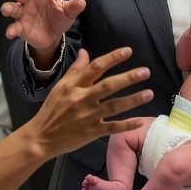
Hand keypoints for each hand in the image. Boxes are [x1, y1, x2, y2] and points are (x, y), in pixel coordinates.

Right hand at [1, 0, 85, 57]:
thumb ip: (73, 7)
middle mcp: (29, 1)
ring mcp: (23, 14)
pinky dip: (11, 30)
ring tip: (6, 9)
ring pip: (12, 8)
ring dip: (8, 8)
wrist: (53, 35)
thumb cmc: (59, 18)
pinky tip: (10, 33)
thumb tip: (82, 2)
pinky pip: (14, 27)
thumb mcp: (68, 12)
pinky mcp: (21, 28)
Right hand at [24, 46, 152, 158]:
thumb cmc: (52, 110)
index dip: (112, 58)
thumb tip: (85, 52)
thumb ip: (75, 70)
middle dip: (128, 78)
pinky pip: (112, 128)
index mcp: (73, 86)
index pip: (95, 68)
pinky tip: (140, 120)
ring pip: (114, 106)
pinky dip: (126, 125)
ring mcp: (87, 116)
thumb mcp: (60, 87)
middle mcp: (81, 99)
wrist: (41, 138)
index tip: (128, 51)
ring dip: (133, 100)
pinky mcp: (91, 132)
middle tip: (145, 72)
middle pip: (108, 86)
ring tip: (149, 93)